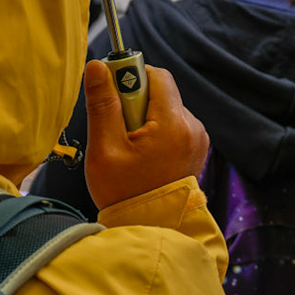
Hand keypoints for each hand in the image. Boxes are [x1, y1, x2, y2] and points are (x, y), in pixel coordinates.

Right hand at [82, 60, 208, 209]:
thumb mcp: (104, 148)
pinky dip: (156, 131)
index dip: (131, 77)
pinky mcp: (196, 148)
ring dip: (145, 118)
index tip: (113, 95)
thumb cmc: (123, 193)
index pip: (157, 76)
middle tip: (118, 131)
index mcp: (174, 125)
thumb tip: (96, 66)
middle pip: (161, 92)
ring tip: (130, 148)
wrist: (148, 227)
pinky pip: (173, 125)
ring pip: (166, 108)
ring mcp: (198, 139)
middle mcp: (193, 128)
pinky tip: (143, 154)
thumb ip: (102, 104)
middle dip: (135, 103)